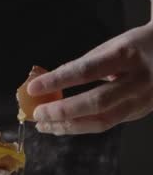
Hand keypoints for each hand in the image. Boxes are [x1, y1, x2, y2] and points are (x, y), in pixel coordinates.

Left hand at [27, 23, 152, 134]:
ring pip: (102, 121)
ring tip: (43, 125)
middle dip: (62, 112)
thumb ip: (80, 65)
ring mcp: (143, 100)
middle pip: (97, 102)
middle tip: (37, 114)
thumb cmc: (135, 47)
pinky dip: (79, 127)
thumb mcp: (110, 47)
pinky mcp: (140, 113)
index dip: (58, 81)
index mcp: (128, 55)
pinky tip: (60, 127)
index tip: (33, 88)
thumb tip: (45, 81)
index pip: (87, 71)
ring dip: (68, 126)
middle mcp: (139, 80)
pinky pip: (106, 124)